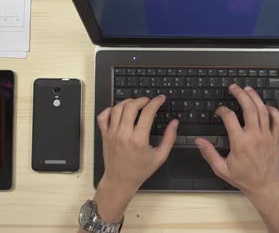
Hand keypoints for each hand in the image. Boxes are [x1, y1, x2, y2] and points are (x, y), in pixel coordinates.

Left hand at [94, 95, 177, 221]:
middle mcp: (124, 134)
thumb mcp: (160, 156)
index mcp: (139, 139)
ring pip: (117, 108)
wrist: (120, 181)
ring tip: (136, 104)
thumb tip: (175, 122)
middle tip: (149, 101)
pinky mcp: (104, 135)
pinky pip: (103, 116)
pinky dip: (110, 109)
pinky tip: (119, 111)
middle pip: (131, 106)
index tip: (160, 99)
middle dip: (142, 99)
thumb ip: (169, 138)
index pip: (148, 112)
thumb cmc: (140, 170)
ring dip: (128, 102)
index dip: (156, 102)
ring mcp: (112, 133)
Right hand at [194, 84, 278, 198]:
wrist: (264, 186)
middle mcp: (254, 136)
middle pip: (248, 107)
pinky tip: (265, 105)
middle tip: (234, 87)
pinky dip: (273, 110)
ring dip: (255, 97)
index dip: (222, 110)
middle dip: (240, 94)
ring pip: (263, 110)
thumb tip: (199, 141)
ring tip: (248, 89)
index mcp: (240, 142)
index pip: (230, 117)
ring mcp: (267, 136)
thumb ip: (209, 153)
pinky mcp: (275, 138)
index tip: (219, 111)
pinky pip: (277, 120)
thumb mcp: (221, 168)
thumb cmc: (244, 178)